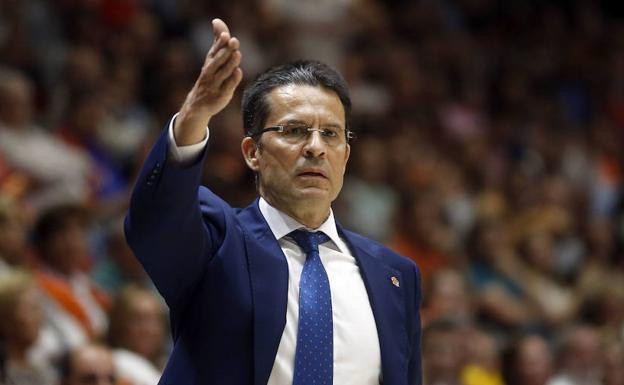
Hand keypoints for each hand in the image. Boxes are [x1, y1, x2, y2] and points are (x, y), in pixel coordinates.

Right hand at [174, 18, 242, 144]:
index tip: (225, 35)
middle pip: (218, 60)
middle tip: (234, 41)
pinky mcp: (221, 95)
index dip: (220, 43)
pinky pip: (227, 87)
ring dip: (230, 64)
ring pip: (223, 73)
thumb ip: (217, 42)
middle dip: (225, 51)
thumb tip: (217, 21)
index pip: (214, 51)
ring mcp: (215, 84)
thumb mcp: (212, 59)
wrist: (198, 104)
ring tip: (237, 54)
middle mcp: (211, 72)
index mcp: (209, 62)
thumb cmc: (209, 77)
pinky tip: (238, 72)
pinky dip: (232, 80)